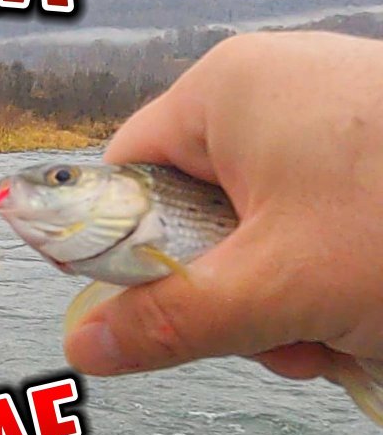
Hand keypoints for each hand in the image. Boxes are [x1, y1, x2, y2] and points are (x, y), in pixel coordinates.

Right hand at [64, 32, 382, 382]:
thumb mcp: (280, 290)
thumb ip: (169, 321)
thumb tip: (81, 348)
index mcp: (228, 89)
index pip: (126, 173)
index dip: (126, 249)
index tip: (157, 310)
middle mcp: (274, 87)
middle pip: (194, 209)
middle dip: (226, 292)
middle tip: (273, 334)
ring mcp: (333, 114)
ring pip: (258, 226)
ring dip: (280, 297)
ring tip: (332, 331)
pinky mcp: (376, 146)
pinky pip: (313, 217)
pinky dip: (327, 273)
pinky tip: (361, 311)